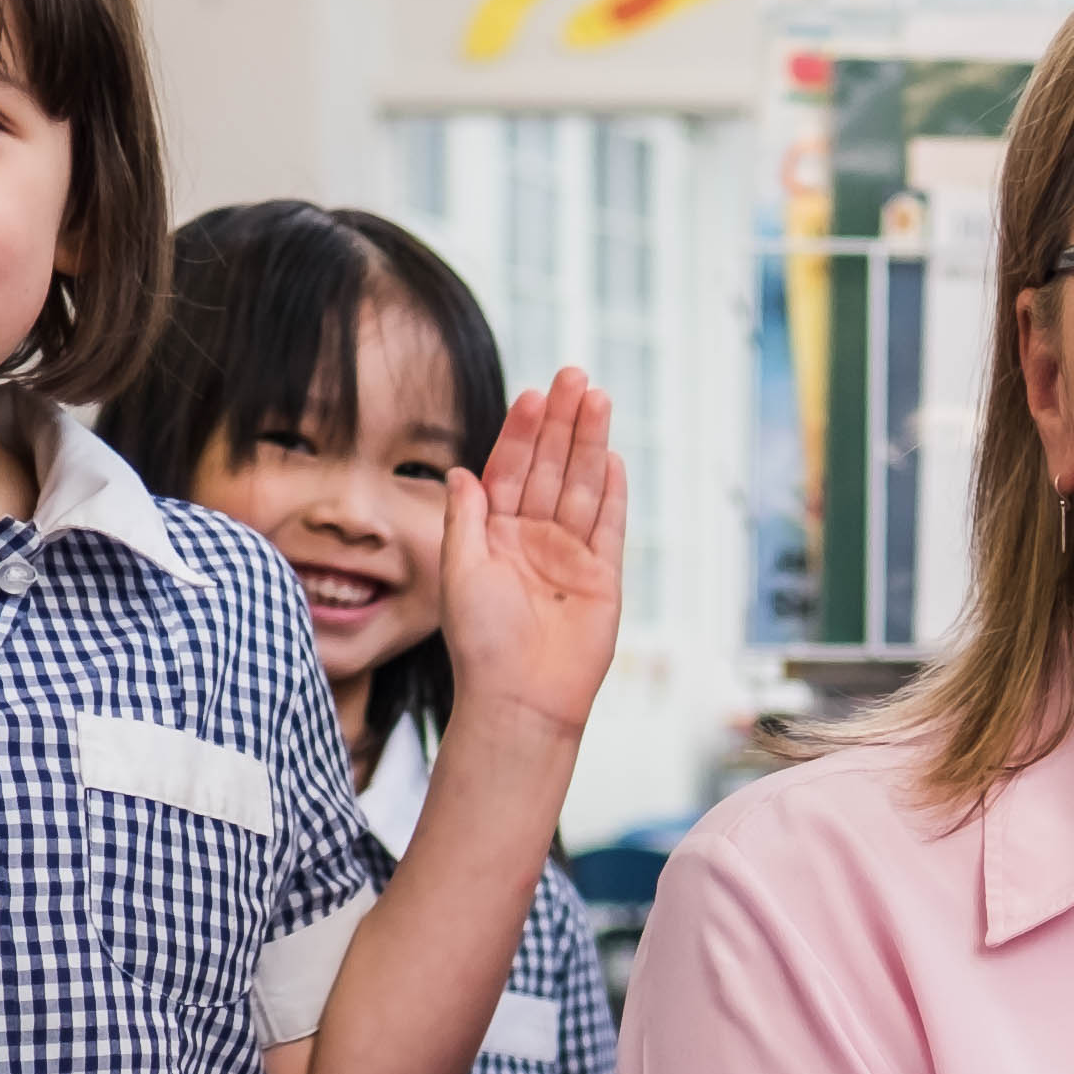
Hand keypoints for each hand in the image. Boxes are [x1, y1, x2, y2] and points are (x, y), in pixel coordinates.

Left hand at [436, 367, 627, 746]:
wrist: (520, 698)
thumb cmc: (480, 644)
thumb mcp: (458, 572)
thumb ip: (465, 519)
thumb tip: (461, 470)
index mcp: (495, 534)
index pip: (510, 470)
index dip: (522, 433)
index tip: (533, 394)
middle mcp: (533, 538)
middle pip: (552, 468)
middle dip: (562, 422)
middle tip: (574, 375)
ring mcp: (570, 556)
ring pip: (582, 487)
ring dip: (590, 443)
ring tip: (599, 398)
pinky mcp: (602, 578)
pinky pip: (609, 526)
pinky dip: (612, 493)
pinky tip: (614, 457)